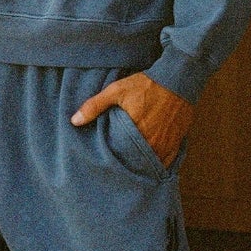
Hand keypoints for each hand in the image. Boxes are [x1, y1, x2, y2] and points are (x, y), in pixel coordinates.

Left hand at [70, 72, 193, 167]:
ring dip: (142, 166)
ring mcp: (166, 144)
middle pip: (136, 163)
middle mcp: (153, 142)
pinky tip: (149, 166)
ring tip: (131, 170)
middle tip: (117, 171)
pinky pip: (167, 161)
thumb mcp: (116, 90)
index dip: (113, 162)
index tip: (106, 164)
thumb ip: (94, 106)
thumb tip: (74, 121)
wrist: (177, 79)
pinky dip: (158, 164)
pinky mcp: (176, 142)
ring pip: (152, 164)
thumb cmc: (145, 85)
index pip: (121, 157)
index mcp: (135, 132)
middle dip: (127, 167)